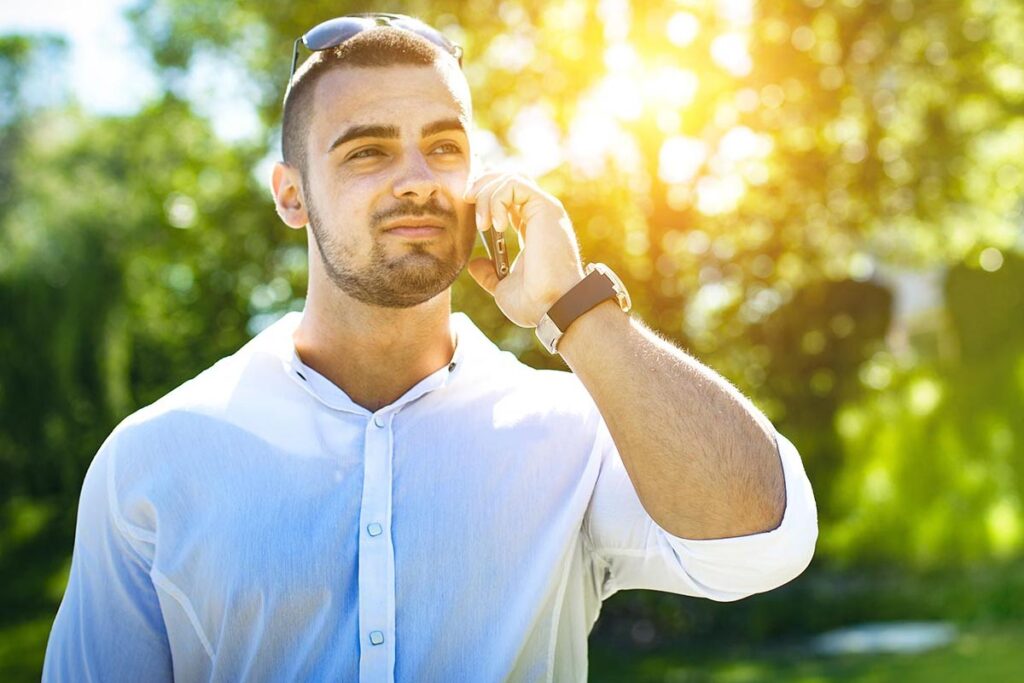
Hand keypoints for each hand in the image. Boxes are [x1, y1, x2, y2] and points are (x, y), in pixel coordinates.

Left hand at [464, 172, 584, 327]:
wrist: (552, 308)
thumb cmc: (535, 303)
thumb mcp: (503, 288)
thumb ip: (489, 274)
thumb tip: (474, 264)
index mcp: (532, 229)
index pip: (509, 196)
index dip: (486, 196)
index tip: (470, 212)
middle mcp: (540, 215)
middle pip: (509, 178)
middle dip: (483, 185)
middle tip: (467, 203)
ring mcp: (544, 210)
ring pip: (510, 178)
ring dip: (487, 194)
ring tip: (483, 223)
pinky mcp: (546, 208)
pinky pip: (514, 184)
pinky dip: (497, 198)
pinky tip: (496, 225)